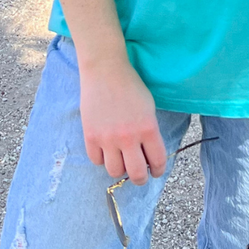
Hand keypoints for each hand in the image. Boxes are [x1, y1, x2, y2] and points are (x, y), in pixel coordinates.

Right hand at [79, 54, 167, 185]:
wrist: (105, 70)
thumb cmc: (130, 86)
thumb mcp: (149, 108)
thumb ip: (149, 132)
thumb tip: (148, 155)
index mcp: (148, 128)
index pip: (158, 162)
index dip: (158, 170)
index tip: (155, 170)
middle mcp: (129, 137)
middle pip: (137, 174)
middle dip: (140, 178)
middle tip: (139, 173)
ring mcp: (108, 138)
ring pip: (115, 171)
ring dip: (120, 168)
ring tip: (121, 160)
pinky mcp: (90, 136)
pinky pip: (96, 160)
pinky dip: (102, 158)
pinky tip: (106, 150)